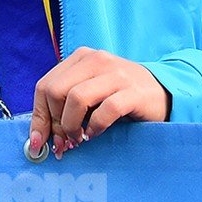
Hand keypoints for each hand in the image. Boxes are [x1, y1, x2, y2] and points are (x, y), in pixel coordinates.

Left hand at [26, 47, 169, 159]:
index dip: (39, 117)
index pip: (45, 86)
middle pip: (56, 91)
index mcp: (81, 58)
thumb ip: (65, 105)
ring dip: (72, 126)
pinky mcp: (133, 92)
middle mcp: (96, 59)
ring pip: (76, 98)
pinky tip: (96, 134)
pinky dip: (95, 127)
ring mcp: (116, 73)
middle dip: (55, 124)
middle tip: (63, 143)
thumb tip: (40, 137)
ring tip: (79, 139)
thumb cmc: (119, 96)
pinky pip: (105, 111)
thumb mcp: (90, 93)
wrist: (163, 93)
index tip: (39, 142)